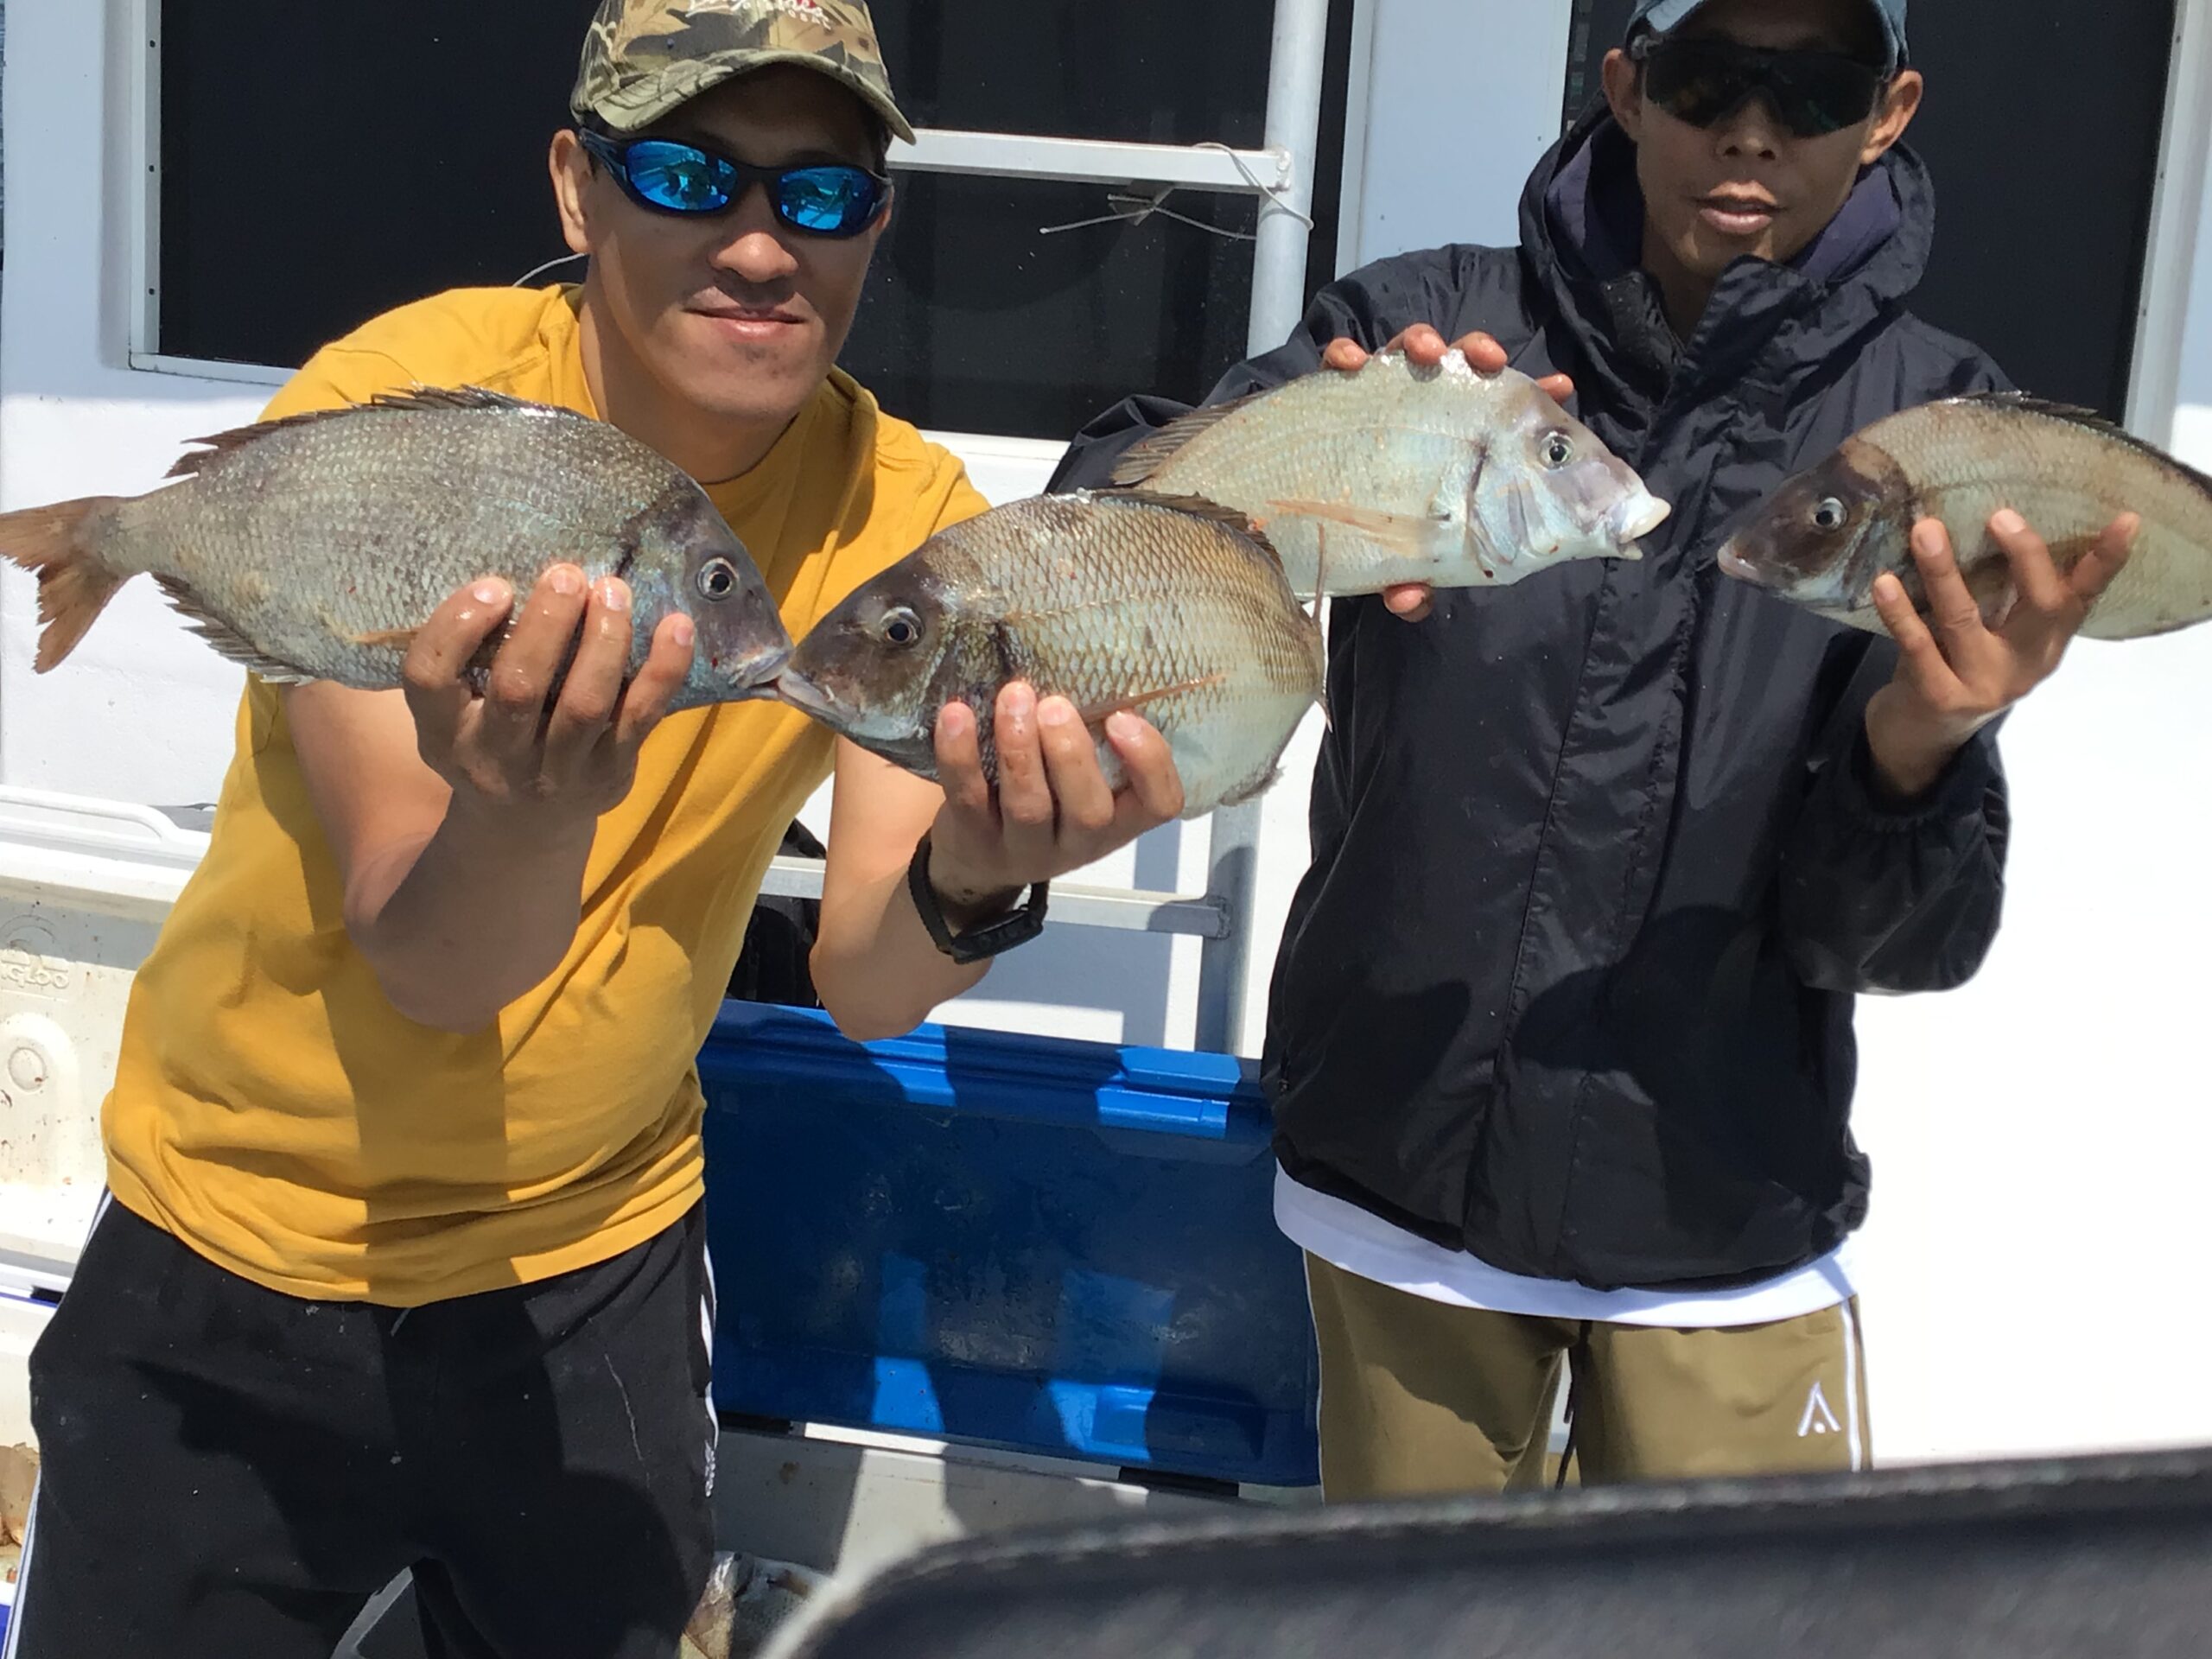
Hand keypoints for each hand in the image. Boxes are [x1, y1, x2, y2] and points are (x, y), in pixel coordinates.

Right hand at [401, 565, 695, 835]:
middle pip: (519, 690)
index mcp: (443, 733)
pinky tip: (677, 626)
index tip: (496, 586)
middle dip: (546, 626)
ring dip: (603, 641)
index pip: (429, 679)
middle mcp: (495, 758)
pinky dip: (663, 669)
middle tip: (566, 575)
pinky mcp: (611, 774)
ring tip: (611, 590)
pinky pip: (641, 717)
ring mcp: (557, 773)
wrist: (525, 828)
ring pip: (584, 704)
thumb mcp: (456, 710)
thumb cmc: (491, 737)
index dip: (457, 627)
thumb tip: (520, 568)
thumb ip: (470, 657)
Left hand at [924, 681, 1184, 919]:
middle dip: (1072, 754)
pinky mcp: (973, 839)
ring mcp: (1024, 848)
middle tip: (1054, 705)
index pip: (1159, 805)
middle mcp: (1078, 843)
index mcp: (1118, 822)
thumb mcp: (1081, 783)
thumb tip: (1092, 664)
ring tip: (1013, 697)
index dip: (1150, 763)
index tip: (1122, 717)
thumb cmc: (1046, 798)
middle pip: (1089, 812)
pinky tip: (957, 715)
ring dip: (1020, 749)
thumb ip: (1094, 742)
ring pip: (1028, 806)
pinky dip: (960, 755)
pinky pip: (968, 798)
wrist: (978, 860)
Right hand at [1320, 324, 1576, 622]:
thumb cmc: (1373, 536)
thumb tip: (1410, 599)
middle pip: (1458, 366)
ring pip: (1405, 353)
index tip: (1558, 387)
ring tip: (1424, 352)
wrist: (1300, 520)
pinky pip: (1337, 366)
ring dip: (1417, 342)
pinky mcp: (1332, 395)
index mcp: (1455, 445)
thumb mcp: (1401, 563)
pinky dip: (1344, 357)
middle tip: (1486, 359)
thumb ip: (1412, 577)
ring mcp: (1379, 399)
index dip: (1531, 396)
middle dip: (1475, 352)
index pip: (1499, 414)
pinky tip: (1348, 363)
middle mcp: (1423, 413)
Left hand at [1863, 508, 2135, 799]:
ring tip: (1926, 531)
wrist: (1918, 738)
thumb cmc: (1955, 663)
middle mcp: (2027, 664)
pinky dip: (1900, 614)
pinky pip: (1919, 648)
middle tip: (2000, 514)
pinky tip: (1885, 584)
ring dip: (1943, 571)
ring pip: (1965, 619)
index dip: (2106, 560)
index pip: (2084, 596)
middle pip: (2040, 604)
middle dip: (2025, 556)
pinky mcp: (1943, 699)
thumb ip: (2000, 593)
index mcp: (2048, 641)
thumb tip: (1987, 517)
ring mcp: (1986, 685)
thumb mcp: (1991, 632)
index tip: (2127, 520)